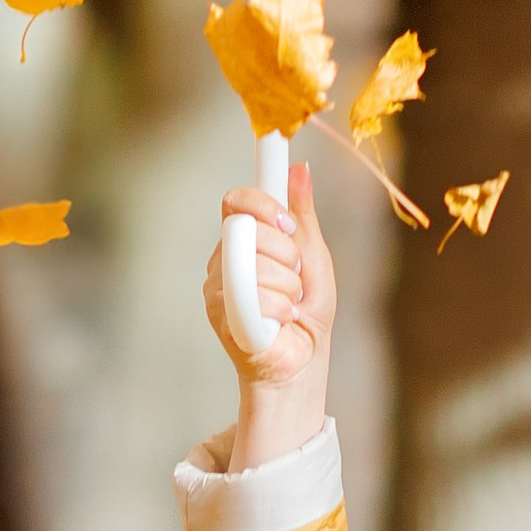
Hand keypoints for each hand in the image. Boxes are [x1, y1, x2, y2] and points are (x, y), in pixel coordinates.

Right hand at [202, 163, 336, 469]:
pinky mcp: (220, 316)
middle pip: (249, 230)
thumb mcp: (313, 255)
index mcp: (244, 239)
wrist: (304, 361)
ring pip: (253, 265)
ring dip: (287, 287)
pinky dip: (280, 308)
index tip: (288, 224)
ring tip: (292, 306)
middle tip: (296, 279)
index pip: (236, 201)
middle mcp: (224, 260)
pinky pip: (251, 296)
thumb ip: (302, 214)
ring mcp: (217, 288)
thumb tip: (300, 169)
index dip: (262, 205)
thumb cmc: (306, 311)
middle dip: (286, 254)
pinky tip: (283, 321)